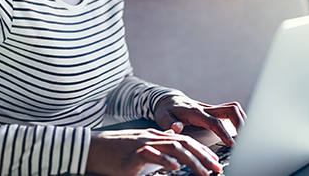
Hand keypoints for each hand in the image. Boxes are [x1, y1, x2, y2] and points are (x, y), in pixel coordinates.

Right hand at [86, 128, 222, 175]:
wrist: (92, 147)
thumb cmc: (114, 152)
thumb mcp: (140, 150)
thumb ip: (156, 152)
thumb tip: (173, 161)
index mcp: (155, 136)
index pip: (184, 140)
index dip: (201, 150)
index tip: (214, 161)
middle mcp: (152, 137)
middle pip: (184, 142)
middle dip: (203, 155)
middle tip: (217, 168)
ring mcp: (143, 143)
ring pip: (173, 148)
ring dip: (191, 160)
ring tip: (204, 172)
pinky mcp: (132, 153)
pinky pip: (151, 155)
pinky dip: (165, 160)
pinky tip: (175, 168)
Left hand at [154, 96, 245, 145]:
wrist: (168, 100)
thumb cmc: (166, 111)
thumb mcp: (163, 118)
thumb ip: (169, 123)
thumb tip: (176, 128)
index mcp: (195, 112)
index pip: (214, 121)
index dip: (224, 133)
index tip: (232, 143)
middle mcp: (205, 108)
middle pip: (230, 110)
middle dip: (240, 123)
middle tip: (245, 138)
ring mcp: (211, 108)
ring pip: (232, 108)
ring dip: (242, 119)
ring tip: (246, 135)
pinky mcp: (214, 110)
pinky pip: (230, 111)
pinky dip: (238, 119)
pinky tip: (241, 130)